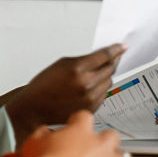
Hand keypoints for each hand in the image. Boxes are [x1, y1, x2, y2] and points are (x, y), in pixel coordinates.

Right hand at [0, 45, 125, 137]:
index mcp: (78, 69)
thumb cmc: (44, 86)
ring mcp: (90, 99)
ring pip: (109, 82)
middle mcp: (86, 85)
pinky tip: (89, 88)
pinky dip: (100, 89)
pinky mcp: (91, 109)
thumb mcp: (62, 64)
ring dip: (105, 76)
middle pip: (110, 69)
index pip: (105, 55)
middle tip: (110, 59)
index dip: (116, 50)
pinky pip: (104, 95)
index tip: (122, 47)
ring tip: (91, 76)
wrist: (35, 108)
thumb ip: (84, 59)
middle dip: (111, 62)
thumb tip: (102, 57)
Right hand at [21, 111, 126, 156]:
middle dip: (105, 143)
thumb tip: (45, 132)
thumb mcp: (34, 142)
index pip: (85, 117)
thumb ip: (43, 133)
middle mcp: (100, 144)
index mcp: (81, 130)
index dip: (80, 124)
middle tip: (93, 152)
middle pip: (112, 136)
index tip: (76, 129)